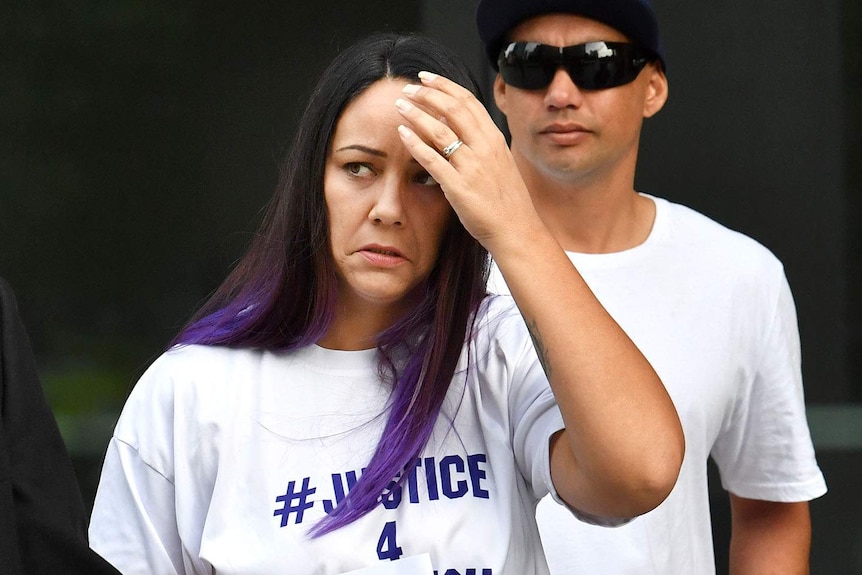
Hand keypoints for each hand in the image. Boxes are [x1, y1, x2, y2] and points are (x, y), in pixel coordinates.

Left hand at [395, 72, 542, 253]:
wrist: (516, 230)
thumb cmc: (505, 199)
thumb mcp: (498, 162)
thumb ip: (478, 142)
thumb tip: (450, 122)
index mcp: (494, 139)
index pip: (468, 101)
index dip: (444, 85)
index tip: (426, 78)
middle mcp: (484, 148)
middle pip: (452, 109)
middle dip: (427, 94)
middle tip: (407, 88)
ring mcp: (472, 167)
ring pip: (439, 130)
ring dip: (416, 114)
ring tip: (400, 106)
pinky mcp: (459, 187)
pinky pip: (432, 160)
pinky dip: (415, 143)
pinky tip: (402, 133)